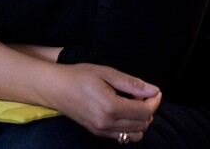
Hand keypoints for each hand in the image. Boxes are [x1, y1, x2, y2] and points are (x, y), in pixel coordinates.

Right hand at [42, 63, 160, 142]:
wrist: (55, 87)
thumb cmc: (79, 76)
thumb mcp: (106, 73)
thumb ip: (132, 83)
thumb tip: (154, 91)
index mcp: (110, 106)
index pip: (145, 111)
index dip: (155, 101)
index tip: (155, 91)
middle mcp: (107, 123)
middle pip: (143, 124)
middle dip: (148, 109)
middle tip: (142, 95)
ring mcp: (102, 130)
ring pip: (135, 134)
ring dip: (140, 121)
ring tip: (132, 105)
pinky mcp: (98, 133)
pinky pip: (123, 137)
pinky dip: (130, 128)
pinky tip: (123, 112)